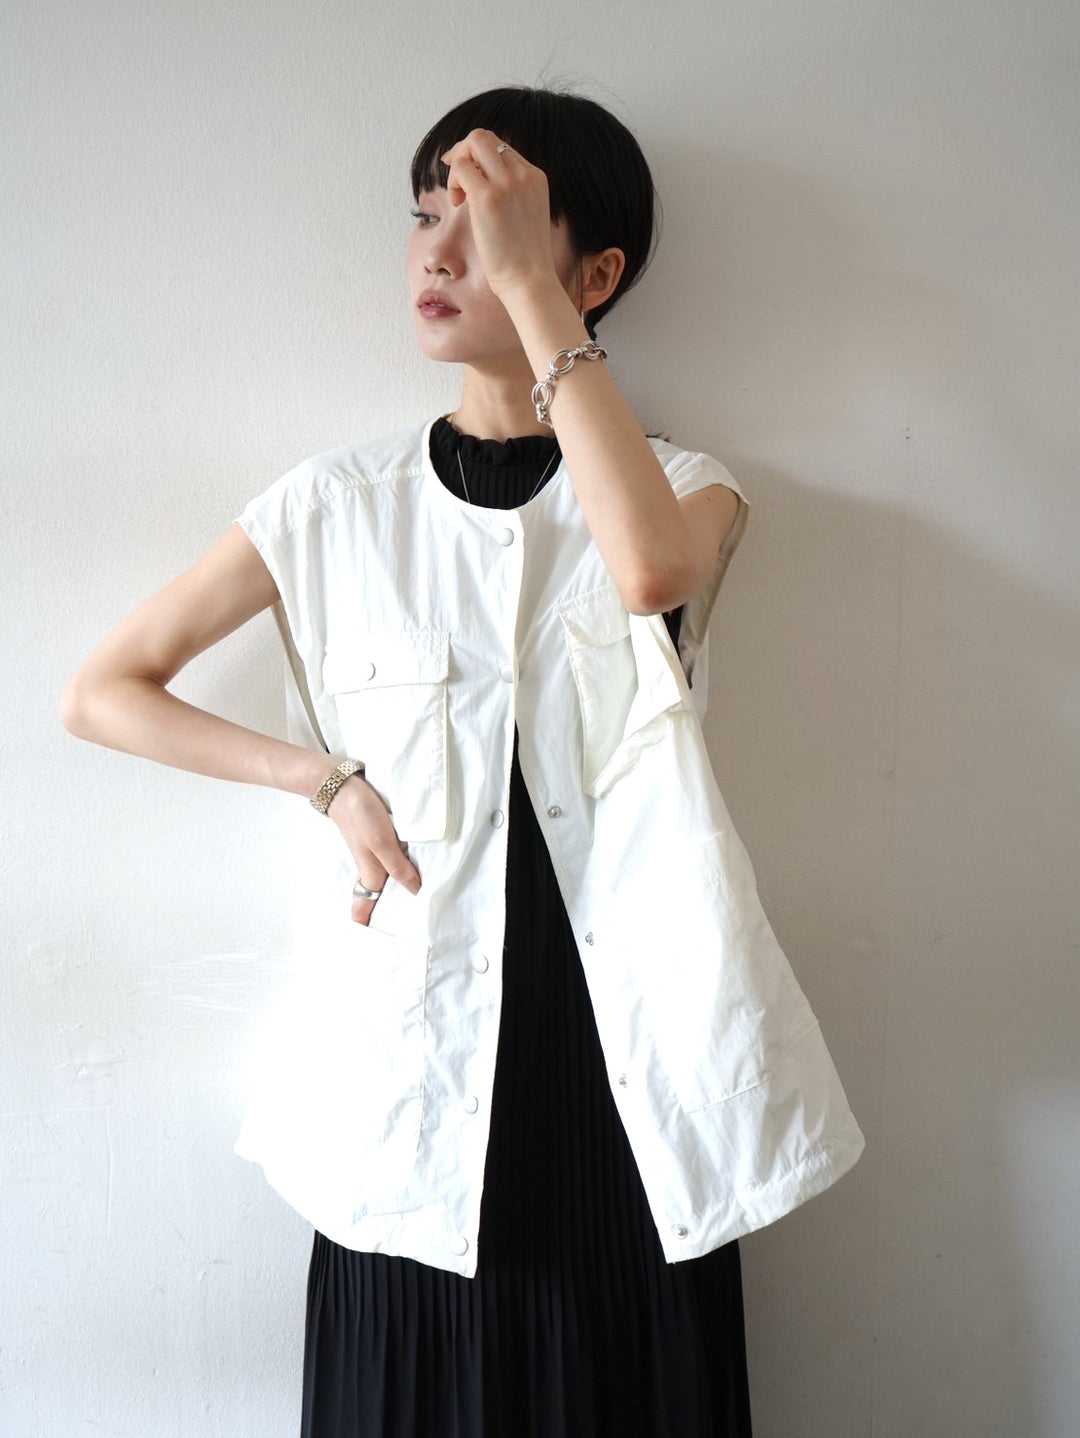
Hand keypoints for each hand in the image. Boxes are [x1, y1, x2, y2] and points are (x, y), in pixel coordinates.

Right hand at [324, 771, 421, 925]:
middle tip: (414, 926)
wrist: (343, 784)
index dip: (369, 928)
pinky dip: (403, 867)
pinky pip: (393, 860)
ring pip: (388, 879)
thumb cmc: (360, 815)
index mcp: (370, 874)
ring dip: (401, 889)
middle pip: (379, 898)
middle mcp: (371, 867)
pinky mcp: (380, 838)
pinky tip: (417, 866)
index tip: (384, 943)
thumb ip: (398, 867)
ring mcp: (375, 853)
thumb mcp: (382, 843)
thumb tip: (415, 891)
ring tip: (422, 900)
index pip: (363, 911)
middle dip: (392, 913)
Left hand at [440, 129, 562, 300]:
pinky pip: (461, 167)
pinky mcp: (487, 197)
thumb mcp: (526, 216)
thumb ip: (512, 195)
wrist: (530, 281)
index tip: (469, 181)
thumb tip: (481, 187)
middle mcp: (523, 174)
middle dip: (464, 151)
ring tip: (459, 196)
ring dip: (457, 165)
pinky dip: (453, 181)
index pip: (501, 149)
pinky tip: (457, 204)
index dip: (479, 160)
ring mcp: (506, 183)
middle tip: (457, 180)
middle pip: (485, 137)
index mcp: (536, 177)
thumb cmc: (524, 260)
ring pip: (472, 143)